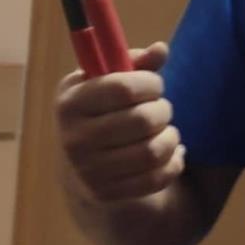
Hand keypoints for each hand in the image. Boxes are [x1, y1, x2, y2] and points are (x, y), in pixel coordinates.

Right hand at [55, 42, 185, 204]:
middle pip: (143, 120)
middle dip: (163, 110)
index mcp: (70, 104)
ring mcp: (89, 171)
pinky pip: (157, 178)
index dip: (150, 83)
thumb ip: (134, 63)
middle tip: (161, 109)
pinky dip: (173, 162)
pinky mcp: (107, 194)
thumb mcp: (105, 83)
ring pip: (153, 151)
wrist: (81, 168)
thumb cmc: (100, 112)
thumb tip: (161, 50)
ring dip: (171, 137)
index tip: (155, 85)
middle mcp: (74, 139)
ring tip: (166, 131)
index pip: (123, 88)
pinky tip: (171, 153)